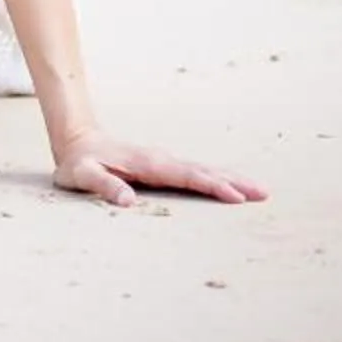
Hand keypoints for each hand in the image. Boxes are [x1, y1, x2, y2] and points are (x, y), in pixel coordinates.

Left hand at [53, 133, 266, 206]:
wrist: (78, 140)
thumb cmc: (79, 163)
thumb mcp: (83, 174)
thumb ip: (103, 185)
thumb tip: (128, 201)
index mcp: (148, 164)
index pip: (185, 176)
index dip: (211, 186)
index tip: (235, 196)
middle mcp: (162, 160)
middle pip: (204, 171)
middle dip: (234, 182)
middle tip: (263, 194)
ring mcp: (166, 162)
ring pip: (205, 170)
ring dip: (232, 179)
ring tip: (260, 191)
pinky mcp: (166, 167)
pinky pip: (197, 173)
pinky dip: (219, 179)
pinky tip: (235, 187)